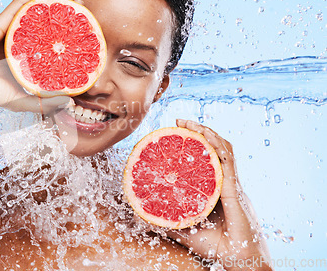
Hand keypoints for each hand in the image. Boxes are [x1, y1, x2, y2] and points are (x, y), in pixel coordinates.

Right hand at [0, 0, 76, 112]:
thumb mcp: (21, 100)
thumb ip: (43, 103)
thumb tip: (69, 101)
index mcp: (24, 55)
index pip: (49, 39)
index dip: (67, 34)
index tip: (85, 33)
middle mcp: (19, 39)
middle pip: (45, 20)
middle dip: (66, 13)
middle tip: (85, 11)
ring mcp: (10, 28)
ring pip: (35, 7)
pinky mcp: (1, 21)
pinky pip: (21, 3)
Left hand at [166, 119, 271, 270]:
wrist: (238, 260)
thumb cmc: (216, 247)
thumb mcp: (184, 230)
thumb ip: (167, 222)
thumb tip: (140, 217)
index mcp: (215, 188)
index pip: (205, 160)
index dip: (193, 144)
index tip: (174, 133)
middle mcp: (225, 182)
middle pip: (214, 149)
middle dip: (198, 131)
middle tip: (179, 122)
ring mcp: (232, 184)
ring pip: (223, 149)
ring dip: (207, 132)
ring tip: (189, 123)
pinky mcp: (235, 189)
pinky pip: (228, 162)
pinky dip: (217, 146)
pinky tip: (206, 136)